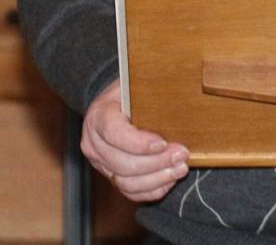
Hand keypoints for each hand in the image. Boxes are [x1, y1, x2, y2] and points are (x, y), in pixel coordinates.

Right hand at [80, 78, 189, 201]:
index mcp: (98, 116)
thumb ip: (149, 90)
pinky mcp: (110, 175)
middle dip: (155, 162)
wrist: (115, 102)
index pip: (114, 133)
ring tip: (180, 168)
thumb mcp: (135, 82)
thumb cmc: (129, 90)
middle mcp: (94, 143)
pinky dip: (151, 190)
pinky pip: (129, 191)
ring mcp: (100, 163)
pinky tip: (170, 180)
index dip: (138, 142)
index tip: (162, 143)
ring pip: (125, 182)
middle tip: (181, 154)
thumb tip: (180, 91)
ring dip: (156, 178)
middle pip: (121, 162)